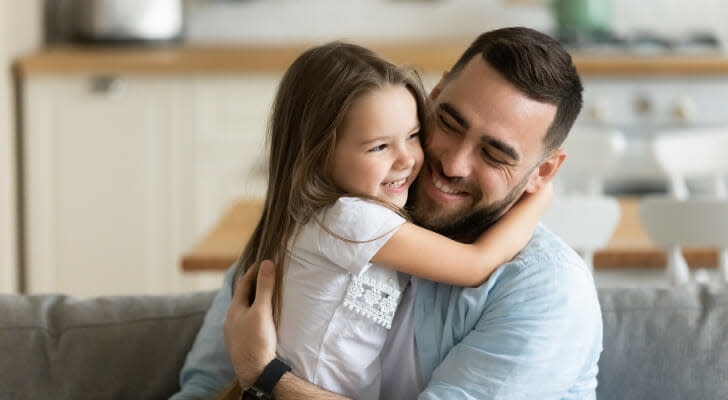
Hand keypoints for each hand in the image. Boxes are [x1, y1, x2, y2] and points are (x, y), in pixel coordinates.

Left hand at [224, 260, 277, 387]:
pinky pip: (245, 324)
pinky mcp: (240, 344)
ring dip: (252, 303)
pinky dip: (252, 316)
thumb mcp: (262, 310)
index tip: (262, 262)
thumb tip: (267, 263)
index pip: (243, 284)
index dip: (253, 272)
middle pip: (241, 298)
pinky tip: (259, 322)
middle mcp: (230, 321)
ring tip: (263, 298)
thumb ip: (265, 287)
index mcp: (234, 309)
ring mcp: (233, 334)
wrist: (255, 372)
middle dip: (252, 287)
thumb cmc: (257, 341)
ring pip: (242, 312)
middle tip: (264, 277)